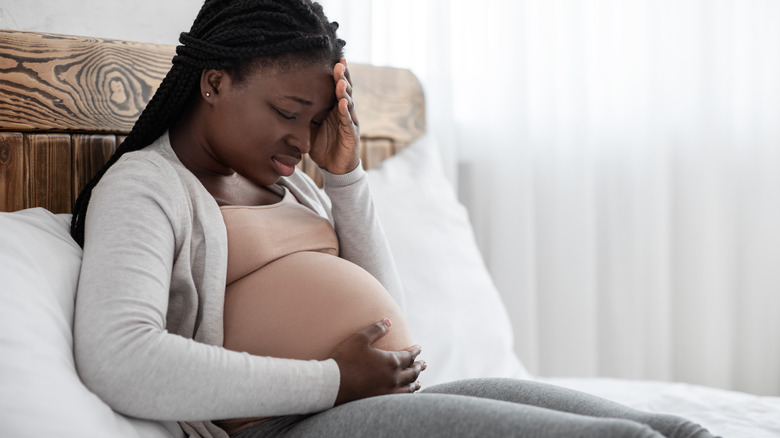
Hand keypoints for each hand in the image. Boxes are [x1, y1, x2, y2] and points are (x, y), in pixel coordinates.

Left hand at [310, 58, 360, 174]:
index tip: (333, 59)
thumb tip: (282, 102)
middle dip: (342, 76)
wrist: (335, 168)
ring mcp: (349, 122)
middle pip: (345, 90)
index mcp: (334, 108)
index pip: (336, 87)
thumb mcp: (309, 127)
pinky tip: (343, 103)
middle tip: (339, 63)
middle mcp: (344, 112)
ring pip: (349, 103)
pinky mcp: (351, 135)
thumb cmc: (323, 146)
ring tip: (341, 80)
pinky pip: (348, 122)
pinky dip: (346, 112)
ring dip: (345, 91)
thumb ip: (303, 114)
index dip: (336, 74)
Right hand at [329, 319, 425, 405]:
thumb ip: (376, 329)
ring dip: (415, 382)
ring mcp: (389, 391)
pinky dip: (406, 394)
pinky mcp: (381, 400)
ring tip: (418, 381)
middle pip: (412, 372)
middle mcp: (394, 377)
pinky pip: (400, 398)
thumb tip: (388, 321)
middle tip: (423, 364)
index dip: (415, 351)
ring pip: (408, 387)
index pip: (409, 356)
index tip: (419, 348)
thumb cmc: (345, 360)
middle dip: (418, 366)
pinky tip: (405, 394)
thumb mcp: (360, 339)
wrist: (334, 385)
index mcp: (391, 361)